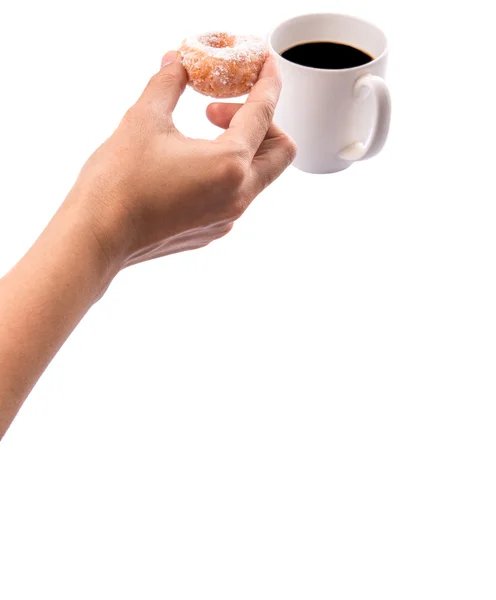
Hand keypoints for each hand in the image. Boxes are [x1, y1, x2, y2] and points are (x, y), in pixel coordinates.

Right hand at [71, 50, 296, 271]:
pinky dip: (225, 172)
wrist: (97, 237)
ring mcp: (228, 218)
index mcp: (230, 164)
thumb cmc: (118, 182)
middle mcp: (239, 196)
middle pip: (280, 151)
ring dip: (240, 147)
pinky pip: (236, 195)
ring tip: (195, 137)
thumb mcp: (144, 119)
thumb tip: (178, 62)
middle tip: (217, 111)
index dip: (268, 81)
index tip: (267, 63)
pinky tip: (187, 166)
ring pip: (258, 175)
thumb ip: (169, 84)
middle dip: (261, 122)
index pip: (264, 113)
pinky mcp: (213, 231)